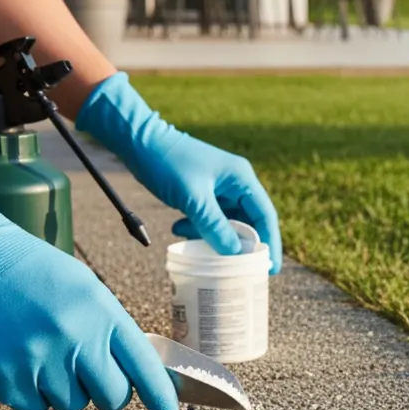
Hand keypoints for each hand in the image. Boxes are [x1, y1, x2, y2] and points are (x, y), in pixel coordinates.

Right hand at [0, 155, 178, 409]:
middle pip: (112, 397)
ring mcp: (40, 358)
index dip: (160, 395)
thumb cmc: (35, 272)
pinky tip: (23, 363)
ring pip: (72, 404)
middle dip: (108, 392)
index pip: (144, 366)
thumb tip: (138, 373)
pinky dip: (32, 394)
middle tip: (92, 374)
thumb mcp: (88, 290)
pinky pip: (33, 407)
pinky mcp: (5, 374)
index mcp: (103, 313)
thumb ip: (112, 329)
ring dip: (65, 390)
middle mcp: (76, 338)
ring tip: (47, 354)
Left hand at [76, 73, 282, 273]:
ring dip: (214, 237)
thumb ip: (215, 227)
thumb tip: (235, 254)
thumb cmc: (168, 163)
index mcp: (241, 179)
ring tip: (198, 247)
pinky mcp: (202, 192)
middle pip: (248, 222)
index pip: (265, 215)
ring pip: (226, 223)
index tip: (271, 268)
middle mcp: (235, 183)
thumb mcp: (193, 199)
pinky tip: (179, 229)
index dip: (270, 243)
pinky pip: (209, 218)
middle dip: (240, 245)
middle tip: (236, 269)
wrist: (137, 140)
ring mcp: (218, 188)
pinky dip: (198, 228)